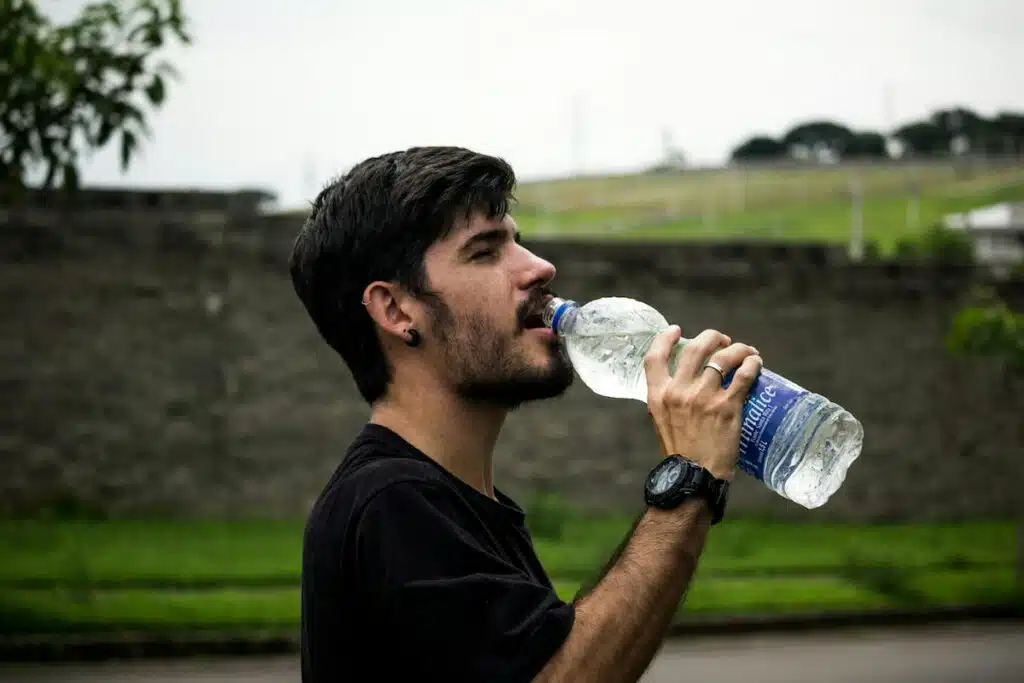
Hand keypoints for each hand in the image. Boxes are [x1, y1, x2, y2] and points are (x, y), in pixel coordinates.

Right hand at [644, 327, 762, 480]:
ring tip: (746, 351)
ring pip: (723, 357)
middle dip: (711, 338)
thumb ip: (669, 402)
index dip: (665, 338)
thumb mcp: (663, 423)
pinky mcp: (727, 406)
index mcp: (658, 396)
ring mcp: (703, 397)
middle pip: (695, 348)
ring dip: (738, 349)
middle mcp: (678, 392)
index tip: (676, 330)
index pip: (654, 357)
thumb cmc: (681, 455)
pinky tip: (756, 363)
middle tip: (722, 341)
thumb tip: (682, 387)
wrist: (694, 479)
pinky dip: (752, 364)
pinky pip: (744, 375)